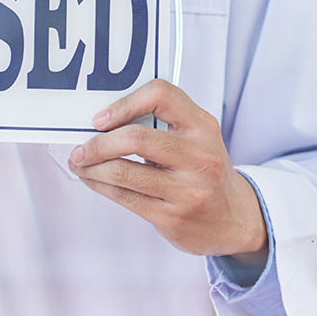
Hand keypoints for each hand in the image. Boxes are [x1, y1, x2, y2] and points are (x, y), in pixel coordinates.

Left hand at [68, 79, 268, 264]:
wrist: (234, 219)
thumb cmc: (207, 173)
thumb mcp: (198, 138)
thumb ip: (163, 123)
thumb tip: (105, 121)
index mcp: (204, 127)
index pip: (161, 96)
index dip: (124, 104)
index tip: (102, 118)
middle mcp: (200, 157)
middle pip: (135, 139)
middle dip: (98, 143)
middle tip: (82, 148)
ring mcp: (187, 190)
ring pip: (123, 173)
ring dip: (92, 168)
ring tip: (82, 164)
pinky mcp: (173, 217)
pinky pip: (125, 198)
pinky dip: (100, 186)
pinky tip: (94, 180)